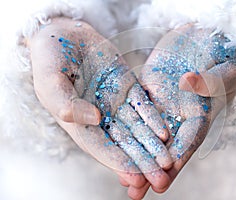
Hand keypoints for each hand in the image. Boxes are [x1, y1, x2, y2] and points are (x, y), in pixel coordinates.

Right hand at [28, 17, 172, 198]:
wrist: (65, 33)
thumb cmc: (50, 58)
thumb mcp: (50, 81)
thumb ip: (66, 103)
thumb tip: (95, 119)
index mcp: (78, 121)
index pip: (100, 147)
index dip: (118, 163)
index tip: (135, 177)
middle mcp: (100, 116)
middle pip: (123, 143)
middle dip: (142, 162)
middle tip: (160, 180)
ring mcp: (115, 102)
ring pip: (137, 128)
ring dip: (153, 145)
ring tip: (168, 162)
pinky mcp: (128, 87)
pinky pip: (143, 106)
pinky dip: (154, 119)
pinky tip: (166, 133)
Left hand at [135, 24, 235, 195]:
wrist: (203, 40)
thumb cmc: (221, 55)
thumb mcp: (222, 67)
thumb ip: (207, 78)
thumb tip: (188, 82)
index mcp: (200, 114)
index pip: (188, 141)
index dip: (177, 161)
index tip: (163, 180)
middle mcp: (179, 116)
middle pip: (164, 147)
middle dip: (150, 169)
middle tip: (135, 192)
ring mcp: (162, 105)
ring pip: (146, 135)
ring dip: (134, 156)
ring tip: (121, 179)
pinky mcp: (147, 92)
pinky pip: (133, 112)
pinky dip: (124, 128)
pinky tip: (112, 143)